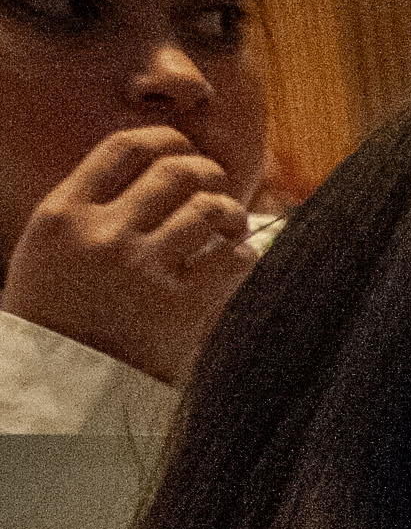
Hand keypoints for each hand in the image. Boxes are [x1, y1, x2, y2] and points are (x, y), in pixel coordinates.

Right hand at [4, 125, 250, 384]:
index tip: (183, 148)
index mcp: (62, 213)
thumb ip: (88, 212)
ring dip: (230, 211)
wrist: (57, 388)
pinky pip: (233, 259)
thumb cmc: (55, 318)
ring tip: (231, 223)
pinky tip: (239, 258)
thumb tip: (146, 178)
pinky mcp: (180, 307)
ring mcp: (142, 269)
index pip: (122, 148)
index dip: (164, 139)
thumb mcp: (47, 252)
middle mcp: (102, 233)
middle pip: (175, 171)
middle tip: (215, 186)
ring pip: (209, 209)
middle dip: (206, 172)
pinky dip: (245, 252)